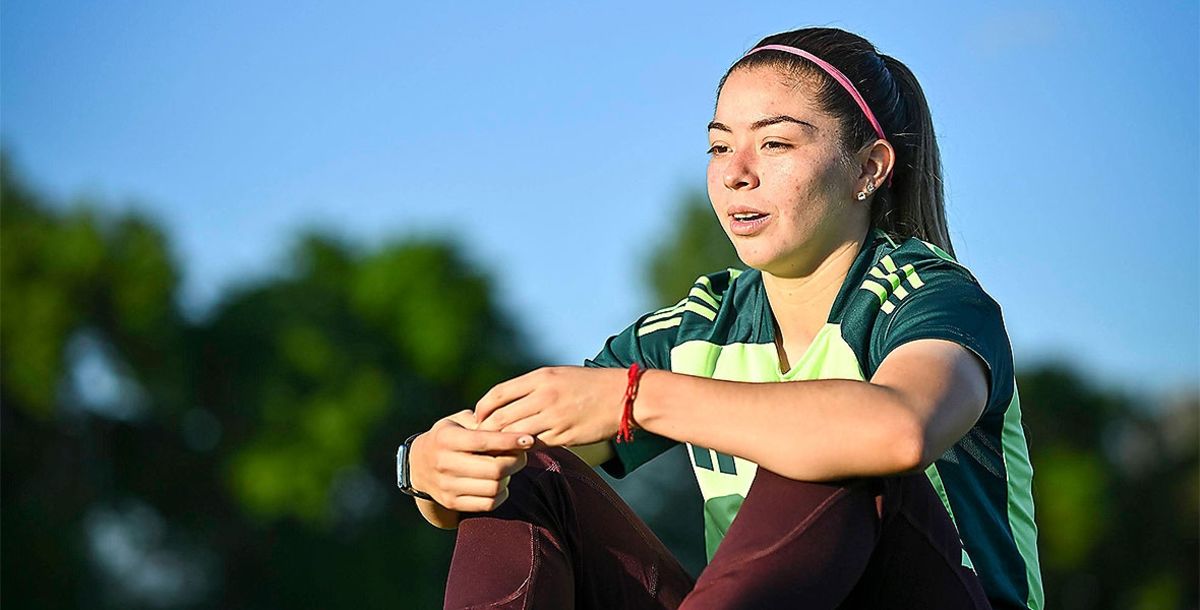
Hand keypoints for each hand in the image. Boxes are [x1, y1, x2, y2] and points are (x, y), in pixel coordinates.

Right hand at [409, 410, 533, 513]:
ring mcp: (447, 486)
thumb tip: (510, 426)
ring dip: (509, 477)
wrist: (418, 466)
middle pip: (494, 468)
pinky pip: (488, 503)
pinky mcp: (452, 502)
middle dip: (515, 461)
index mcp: (446, 438)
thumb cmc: (447, 437)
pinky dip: (501, 493)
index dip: (510, 441)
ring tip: (509, 467)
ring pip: (494, 487)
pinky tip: (500, 483)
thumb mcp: (457, 422)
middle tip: (522, 454)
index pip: (484, 441)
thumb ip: (481, 421)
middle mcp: (444, 463)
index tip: (529, 439)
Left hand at [474, 366, 627, 446]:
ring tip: (495, 450)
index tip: (477, 418)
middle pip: (501, 418)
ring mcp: (554, 417)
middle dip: (486, 431)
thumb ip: (532, 387)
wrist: (625, 396)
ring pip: (514, 435)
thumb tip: (505, 402)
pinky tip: (519, 454)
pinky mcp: (565, 436)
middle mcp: (544, 396)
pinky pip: (535, 446)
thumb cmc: (590, 385)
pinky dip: (523, 451)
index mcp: (540, 378)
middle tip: (480, 440)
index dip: (482, 409)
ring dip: (502, 444)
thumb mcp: (559, 375)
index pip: (497, 394)